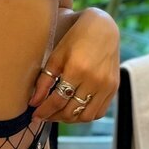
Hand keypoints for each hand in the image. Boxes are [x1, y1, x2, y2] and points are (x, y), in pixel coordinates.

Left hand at [30, 8, 119, 122]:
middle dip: (54, 116)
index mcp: (77, 70)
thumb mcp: (56, 56)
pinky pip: (99, 112)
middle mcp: (95, 80)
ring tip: (58, 113)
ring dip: (70, 119)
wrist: (102, 29)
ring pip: (86, 117)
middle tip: (44, 115)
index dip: (44, 111)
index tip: (34, 115)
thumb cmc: (76, 39)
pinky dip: (86, 115)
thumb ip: (44, 81)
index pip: (58, 100)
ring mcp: (107, 86)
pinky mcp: (114, 88)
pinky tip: (75, 109)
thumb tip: (34, 102)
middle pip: (71, 111)